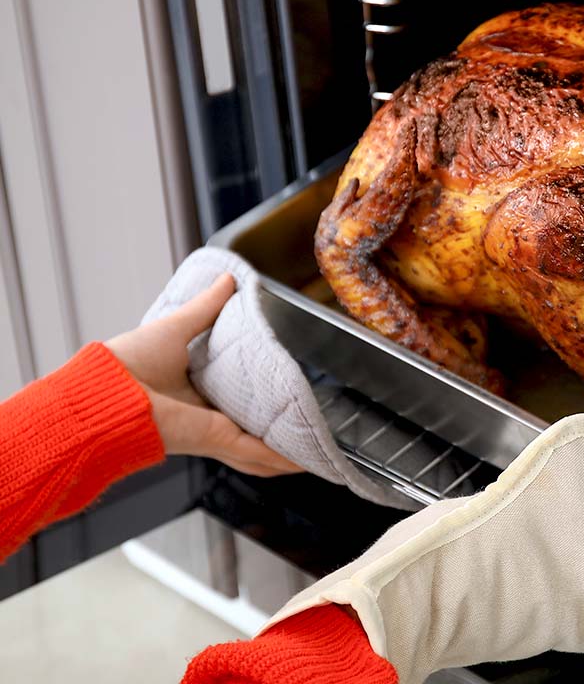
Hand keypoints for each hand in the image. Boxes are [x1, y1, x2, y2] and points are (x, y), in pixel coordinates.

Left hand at [106, 273, 303, 476]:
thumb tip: (227, 280)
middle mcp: (203, 416)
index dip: (260, 396)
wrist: (106, 392)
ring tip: (317, 453)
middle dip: (280, 434)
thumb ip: (206, 308)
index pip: (234, 398)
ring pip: (259, 450)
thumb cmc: (125, 366)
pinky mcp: (216, 438)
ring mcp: (212, 431)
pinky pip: (257, 452)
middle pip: (251, 431)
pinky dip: (282, 459)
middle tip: (310, 427)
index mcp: (191, 391)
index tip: (285, 389)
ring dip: (288, 453)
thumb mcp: (177, 328)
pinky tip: (306, 462)